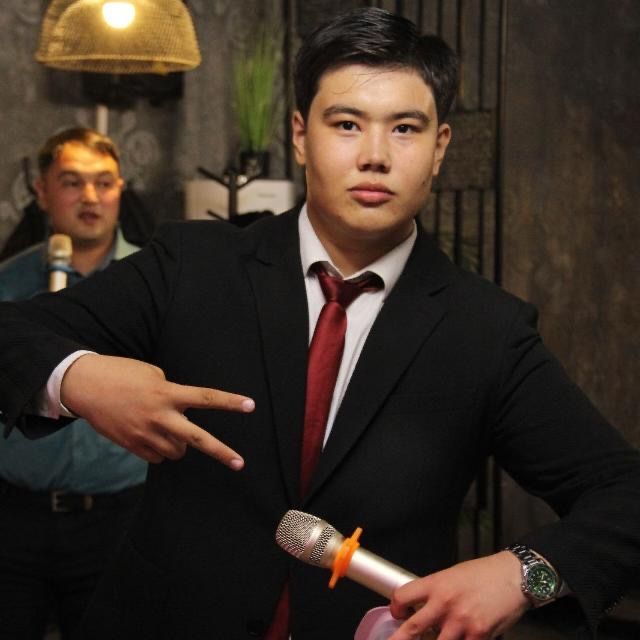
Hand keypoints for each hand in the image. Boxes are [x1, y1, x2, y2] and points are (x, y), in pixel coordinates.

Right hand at [61, 354, 254, 466]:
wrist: (85, 387)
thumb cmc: (122, 374)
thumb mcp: (153, 374)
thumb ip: (172, 394)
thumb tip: (182, 414)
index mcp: (167, 393)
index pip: (206, 398)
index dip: (230, 402)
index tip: (251, 405)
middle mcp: (160, 416)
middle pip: (198, 439)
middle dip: (222, 452)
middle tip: (240, 464)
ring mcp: (145, 434)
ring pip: (177, 451)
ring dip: (179, 443)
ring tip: (167, 427)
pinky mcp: (132, 446)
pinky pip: (158, 457)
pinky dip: (160, 449)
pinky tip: (150, 434)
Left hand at [388, 551, 528, 639]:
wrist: (514, 576)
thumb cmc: (484, 574)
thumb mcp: (453, 576)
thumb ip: (437, 592)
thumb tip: (423, 609)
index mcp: (436, 584)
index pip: (403, 596)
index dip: (396, 607)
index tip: (398, 614)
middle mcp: (445, 603)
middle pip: (412, 629)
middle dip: (400, 639)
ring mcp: (461, 621)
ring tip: (437, 637)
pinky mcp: (479, 634)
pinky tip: (460, 638)